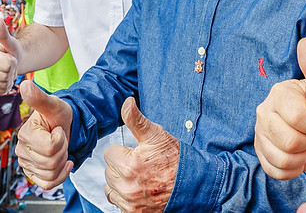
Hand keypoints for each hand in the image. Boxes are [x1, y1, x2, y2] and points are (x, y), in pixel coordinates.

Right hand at [0, 18, 20, 94]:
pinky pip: (0, 91)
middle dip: (11, 71)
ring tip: (6, 71)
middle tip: (9, 65)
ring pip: (3, 84)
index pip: (8, 65)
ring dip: (8, 79)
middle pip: (5, 76)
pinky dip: (5, 86)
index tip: (10, 57)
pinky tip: (3, 79)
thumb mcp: (10, 41)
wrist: (9, 61)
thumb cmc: (10, 50)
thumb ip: (3, 33)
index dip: (13, 62)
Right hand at [15, 80, 72, 188]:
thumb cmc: (58, 115)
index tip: (57, 130)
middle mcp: (22, 150)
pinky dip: (60, 175)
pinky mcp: (33, 173)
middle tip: (61, 139)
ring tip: (60, 149)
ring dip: (62, 162)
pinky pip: (47, 184)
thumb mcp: (53, 105)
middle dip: (63, 151)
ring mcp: (26, 163)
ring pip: (50, 174)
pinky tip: (63, 163)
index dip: (60, 139)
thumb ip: (39, 98)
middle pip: (50, 163)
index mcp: (25, 134)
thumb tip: (24, 85)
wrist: (63, 127)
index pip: (49, 148)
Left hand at [103, 97, 177, 211]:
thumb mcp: (157, 135)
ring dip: (121, 183)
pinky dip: (125, 197)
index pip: (109, 154)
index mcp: (129, 165)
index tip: (137, 154)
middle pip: (109, 171)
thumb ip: (136, 120)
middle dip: (121, 167)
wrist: (196, 186)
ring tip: (140, 178)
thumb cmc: (176, 160)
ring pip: (111, 188)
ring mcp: (131, 203)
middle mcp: (127, 187)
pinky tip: (140, 191)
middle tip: (141, 166)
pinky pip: (118, 203)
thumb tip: (127, 102)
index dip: (123, 152)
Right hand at [255, 38, 305, 181]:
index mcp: (278, 94)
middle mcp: (263, 111)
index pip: (298, 119)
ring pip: (283, 159)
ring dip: (302, 157)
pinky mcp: (260, 153)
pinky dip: (293, 170)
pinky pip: (276, 171)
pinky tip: (297, 156)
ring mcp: (259, 133)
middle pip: (289, 142)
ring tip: (305, 144)